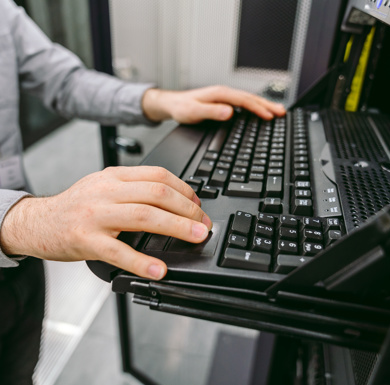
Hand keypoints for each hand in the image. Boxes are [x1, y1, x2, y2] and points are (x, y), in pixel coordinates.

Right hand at [0, 166, 211, 279]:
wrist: (39, 221)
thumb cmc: (77, 206)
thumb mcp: (105, 186)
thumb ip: (133, 188)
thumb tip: (172, 199)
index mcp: (115, 176)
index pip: (157, 175)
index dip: (184, 189)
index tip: (197, 204)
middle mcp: (107, 191)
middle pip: (157, 194)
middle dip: (187, 209)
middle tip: (203, 223)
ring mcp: (96, 215)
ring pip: (144, 216)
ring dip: (176, 227)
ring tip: (195, 237)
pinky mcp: (86, 240)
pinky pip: (119, 252)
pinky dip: (142, 262)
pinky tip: (159, 269)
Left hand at [142, 85, 285, 123]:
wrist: (173, 104)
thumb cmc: (182, 108)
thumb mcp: (194, 112)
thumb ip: (211, 112)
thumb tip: (230, 112)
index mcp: (220, 94)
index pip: (244, 101)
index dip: (258, 109)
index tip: (269, 116)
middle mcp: (224, 94)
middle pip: (250, 98)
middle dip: (267, 105)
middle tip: (282, 112)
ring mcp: (224, 97)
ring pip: (248, 100)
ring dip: (263, 105)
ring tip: (277, 111)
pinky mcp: (223, 102)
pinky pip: (243, 104)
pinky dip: (254, 107)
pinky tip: (259, 112)